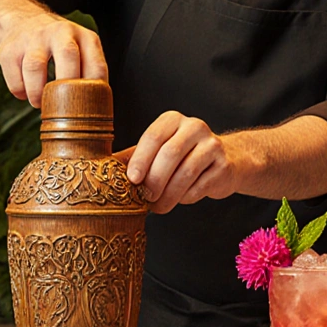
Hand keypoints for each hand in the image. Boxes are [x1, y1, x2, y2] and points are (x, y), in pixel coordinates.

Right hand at [0, 12, 107, 107]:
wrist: (24, 21)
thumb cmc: (60, 46)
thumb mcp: (81, 50)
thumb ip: (90, 73)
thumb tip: (96, 111)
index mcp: (85, 38)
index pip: (97, 66)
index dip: (94, 92)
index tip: (87, 109)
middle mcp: (60, 32)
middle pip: (67, 56)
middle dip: (66, 87)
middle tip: (62, 108)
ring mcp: (33, 38)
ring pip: (34, 67)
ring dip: (37, 93)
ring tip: (39, 104)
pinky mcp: (10, 49)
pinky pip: (15, 78)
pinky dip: (21, 92)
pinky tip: (26, 92)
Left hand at [117, 111, 258, 213]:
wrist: (224, 161)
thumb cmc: (182, 157)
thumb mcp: (158, 151)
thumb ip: (134, 157)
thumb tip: (102, 169)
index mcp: (173, 120)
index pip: (153, 137)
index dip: (141, 160)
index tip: (132, 180)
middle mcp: (194, 126)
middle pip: (169, 154)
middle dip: (154, 181)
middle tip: (146, 198)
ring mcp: (212, 145)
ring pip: (185, 173)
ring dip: (168, 195)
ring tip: (159, 206)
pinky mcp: (224, 165)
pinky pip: (199, 186)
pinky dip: (186, 197)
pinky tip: (181, 198)